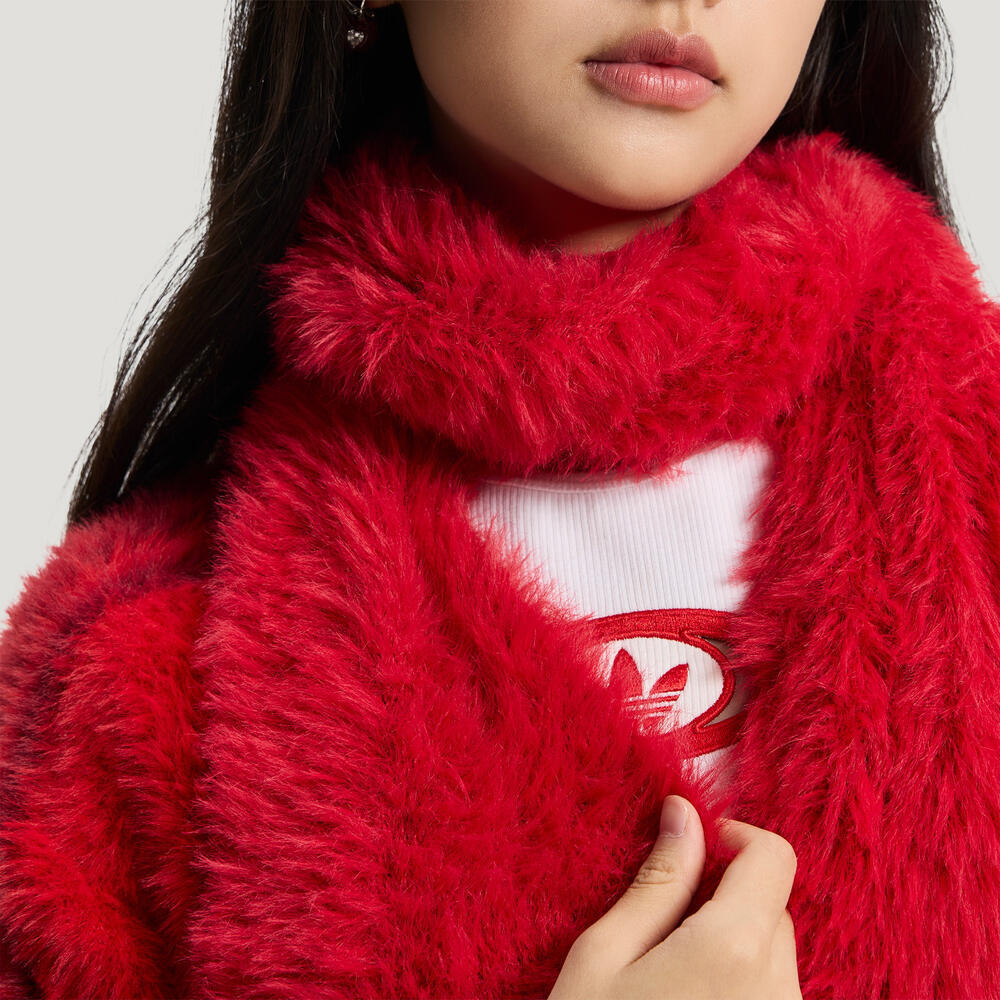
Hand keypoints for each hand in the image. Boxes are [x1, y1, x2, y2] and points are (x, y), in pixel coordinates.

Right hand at [547, 795, 801, 998]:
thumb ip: (655, 881)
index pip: (773, 856)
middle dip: (724, 896)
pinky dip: (740, 980)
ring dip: (733, 942)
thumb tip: (682, 813)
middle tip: (663, 919)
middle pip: (771, 905)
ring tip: (672, 971)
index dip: (733, 836)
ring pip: (772, 952)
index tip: (691, 846)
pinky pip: (771, 990)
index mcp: (734, 948)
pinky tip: (690, 999)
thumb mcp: (602, 957)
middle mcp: (779, 988)